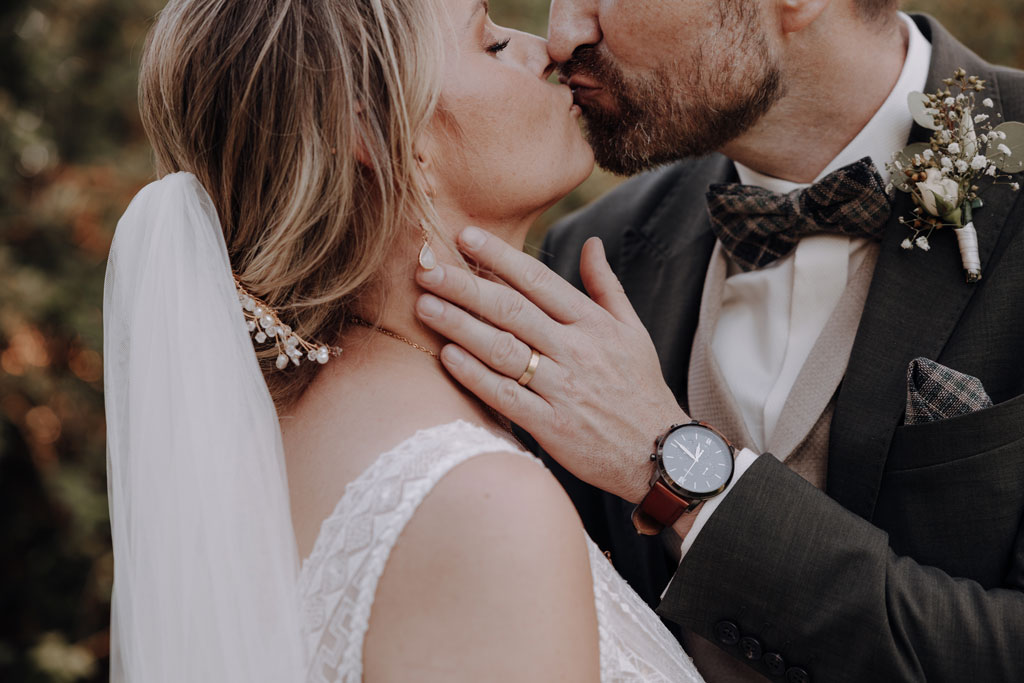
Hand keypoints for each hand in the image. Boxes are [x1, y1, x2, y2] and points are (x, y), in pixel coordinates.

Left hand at [415, 226, 688, 502]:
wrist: (660, 452)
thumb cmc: (640, 387)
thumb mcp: (632, 330)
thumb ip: (605, 285)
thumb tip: (591, 242)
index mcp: (593, 323)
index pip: (538, 280)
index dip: (499, 256)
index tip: (464, 236)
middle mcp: (576, 350)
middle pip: (511, 310)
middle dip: (465, 285)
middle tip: (426, 267)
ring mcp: (563, 388)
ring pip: (502, 349)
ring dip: (460, 326)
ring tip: (425, 305)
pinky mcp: (551, 426)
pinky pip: (506, 395)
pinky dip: (475, 375)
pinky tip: (447, 356)